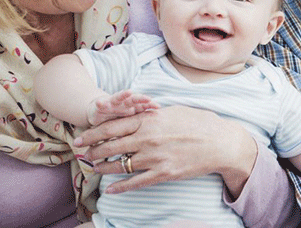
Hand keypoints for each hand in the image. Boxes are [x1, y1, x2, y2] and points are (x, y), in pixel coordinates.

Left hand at [74, 105, 256, 196]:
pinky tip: (111, 189)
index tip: (82, 138)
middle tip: (81, 154)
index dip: (94, 133)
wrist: (219, 142)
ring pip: (121, 165)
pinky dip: (121, 187)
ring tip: (94, 169)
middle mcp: (148, 139)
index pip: (113, 126)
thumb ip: (151, 114)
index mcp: (149, 120)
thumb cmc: (198, 122)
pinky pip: (137, 182)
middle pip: (112, 146)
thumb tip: (137, 114)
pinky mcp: (163, 174)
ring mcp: (155, 158)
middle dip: (93, 151)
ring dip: (104, 168)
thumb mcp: (172, 111)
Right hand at [86, 90, 158, 125]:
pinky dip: (101, 103)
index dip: (150, 105)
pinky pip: (101, 103)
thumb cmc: (116, 119)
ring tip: (128, 92)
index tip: (158, 106)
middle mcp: (123, 104)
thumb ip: (139, 128)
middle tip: (148, 99)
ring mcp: (112, 103)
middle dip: (141, 98)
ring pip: (119, 97)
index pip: (143, 105)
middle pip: (134, 100)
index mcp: (131, 108)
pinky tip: (100, 103)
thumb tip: (155, 137)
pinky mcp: (100, 105)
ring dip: (123, 95)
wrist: (99, 111)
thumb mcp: (128, 124)